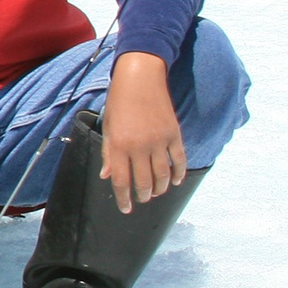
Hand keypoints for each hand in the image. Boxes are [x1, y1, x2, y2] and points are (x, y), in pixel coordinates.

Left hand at [98, 51, 185, 213]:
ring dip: (160, 188)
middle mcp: (140, 146)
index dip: (123, 198)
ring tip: (157, 193)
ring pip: (163, 175)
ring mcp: (159, 141)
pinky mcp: (174, 134)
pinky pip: (179, 160)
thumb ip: (109, 153)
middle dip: (143, 195)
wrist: (140, 78)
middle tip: (142, 199)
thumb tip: (107, 176)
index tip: (126, 209)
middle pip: (144, 182)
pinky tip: (175, 181)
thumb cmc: (119, 102)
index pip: (121, 181)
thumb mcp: (108, 127)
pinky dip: (179, 174)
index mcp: (120, 145)